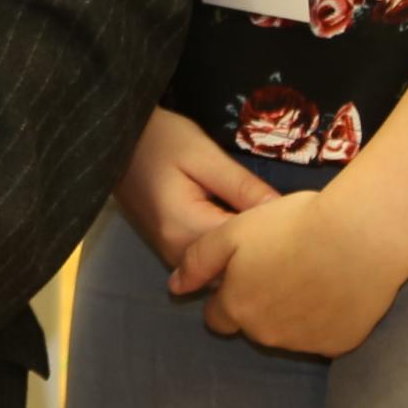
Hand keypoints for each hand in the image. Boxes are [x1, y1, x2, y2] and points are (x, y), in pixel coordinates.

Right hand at [113, 108, 277, 268]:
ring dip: (245, 252)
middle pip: (234, 266)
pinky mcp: (170, 248)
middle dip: (262, 249)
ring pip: (221, 268)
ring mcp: (171, 254)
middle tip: (287, 220)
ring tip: (269, 224)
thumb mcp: (204, 156)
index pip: (245, 249)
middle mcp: (177, 253)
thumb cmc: (158, 139)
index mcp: (187, 230)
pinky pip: (208, 260)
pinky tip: (243, 228)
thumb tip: (284, 212)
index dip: (274, 235)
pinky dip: (228, 249)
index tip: (294, 215)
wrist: (113, 140)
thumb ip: (243, 187)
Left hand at [166, 186, 407, 358]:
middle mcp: (266, 334)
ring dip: (292, 312)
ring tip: (313, 274)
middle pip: (252, 326)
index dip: (227, 294)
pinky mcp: (339, 345)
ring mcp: (304, 343)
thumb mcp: (233, 232)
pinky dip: (326, 318)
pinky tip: (337, 288)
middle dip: (259, 304)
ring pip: (287, 333)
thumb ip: (198, 261)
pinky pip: (324, 335)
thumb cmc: (293, 226)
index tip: (247, 272)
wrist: (361, 237)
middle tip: (283, 266)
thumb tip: (174, 287)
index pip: (217, 317)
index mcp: (237, 307)